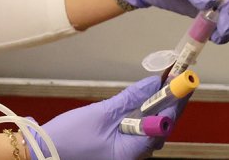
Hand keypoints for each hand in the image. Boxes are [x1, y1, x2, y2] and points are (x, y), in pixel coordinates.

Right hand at [28, 76, 182, 158]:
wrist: (45, 152)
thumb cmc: (70, 138)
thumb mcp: (101, 114)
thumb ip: (130, 99)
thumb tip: (153, 83)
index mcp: (132, 152)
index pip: (163, 124)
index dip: (175, 101)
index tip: (183, 80)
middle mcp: (134, 155)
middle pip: (162, 126)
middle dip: (171, 101)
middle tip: (180, 76)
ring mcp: (128, 152)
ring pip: (152, 128)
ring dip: (160, 106)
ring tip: (168, 82)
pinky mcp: (120, 147)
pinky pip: (140, 129)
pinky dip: (145, 113)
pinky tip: (148, 98)